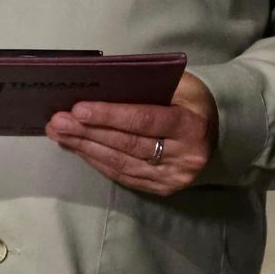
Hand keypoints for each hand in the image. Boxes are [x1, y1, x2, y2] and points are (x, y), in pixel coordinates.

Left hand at [46, 71, 217, 195]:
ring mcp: (173, 177)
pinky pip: (123, 176)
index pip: (144, 120)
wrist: (218, 130)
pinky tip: (76, 148)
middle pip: (127, 144)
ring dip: (85, 147)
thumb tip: (96, 86)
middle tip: (57, 120)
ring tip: (58, 132)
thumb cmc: (188, 99)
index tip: (77, 109)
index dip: (109, 115)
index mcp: (190, 125)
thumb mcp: (176, 85)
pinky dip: (96, 161)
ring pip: (121, 163)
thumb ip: (142, 87)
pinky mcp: (162, 188)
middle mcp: (184, 156)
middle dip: (87, 132)